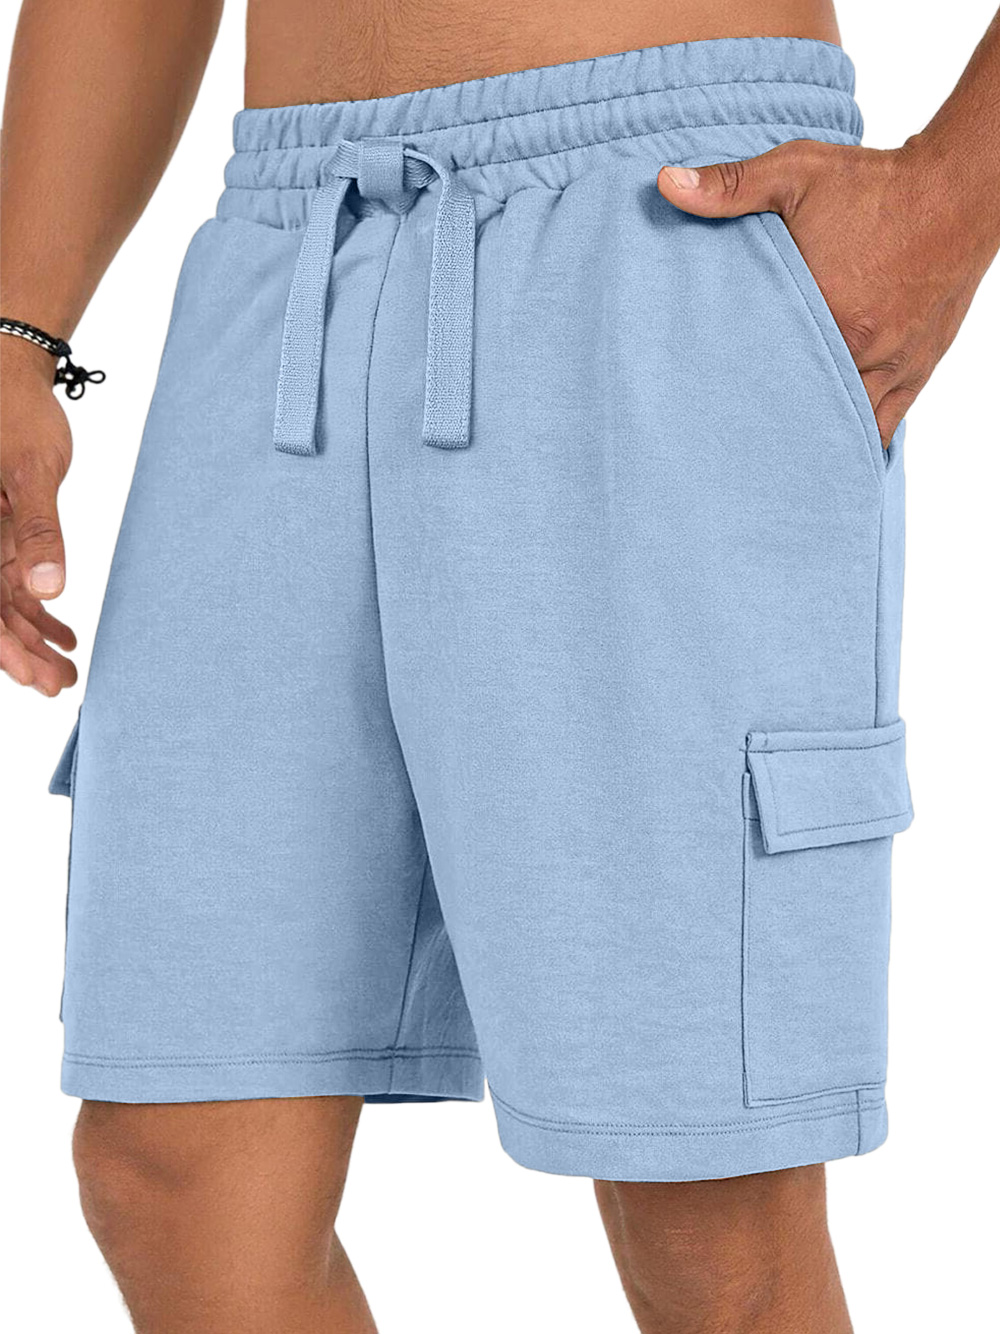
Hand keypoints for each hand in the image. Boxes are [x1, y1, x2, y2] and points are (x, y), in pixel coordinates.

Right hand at [0, 337, 76, 694]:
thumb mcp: (31, 471)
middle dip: (20, 654)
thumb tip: (48, 590)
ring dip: (32, 638)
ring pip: (1, 602)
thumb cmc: (13, 411)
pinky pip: (11, 582)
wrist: (6, 372)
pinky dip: (37, 610)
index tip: (32, 678)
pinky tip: (64, 636)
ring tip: (67, 670)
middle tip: (59, 686)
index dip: (3, 647)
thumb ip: (38, 532)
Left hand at [657, 137, 993, 443]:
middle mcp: (858, 349)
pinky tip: (825, 447)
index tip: (706, 403)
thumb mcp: (796, 173)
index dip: (733, 390)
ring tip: (774, 450)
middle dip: (769, 422)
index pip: (762, 370)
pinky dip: (854, 437)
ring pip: (841, 423)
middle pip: (801, 406)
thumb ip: (730, 186)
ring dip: (810, 432)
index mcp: (824, 312)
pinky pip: (882, 425)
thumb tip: (665, 184)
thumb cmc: (875, 182)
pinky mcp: (915, 370)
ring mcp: (890, 366)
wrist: (958, 190)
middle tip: (733, 440)